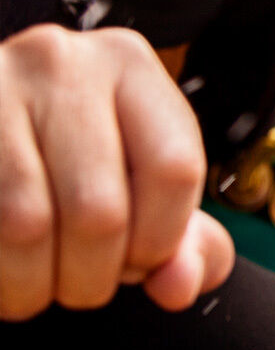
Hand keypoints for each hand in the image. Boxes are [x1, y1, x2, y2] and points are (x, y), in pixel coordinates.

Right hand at [0, 25, 232, 319]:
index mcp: (127, 65)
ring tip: (33, 283)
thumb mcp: (136, 182)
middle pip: (99, 209)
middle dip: (91, 276)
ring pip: (25, 224)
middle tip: (77, 282)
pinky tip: (2, 266)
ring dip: (33, 284)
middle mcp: (61, 65)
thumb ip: (182, 241)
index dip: (160, 240)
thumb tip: (181, 283)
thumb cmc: (63, 157)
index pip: (174, 169)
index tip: (140, 261)